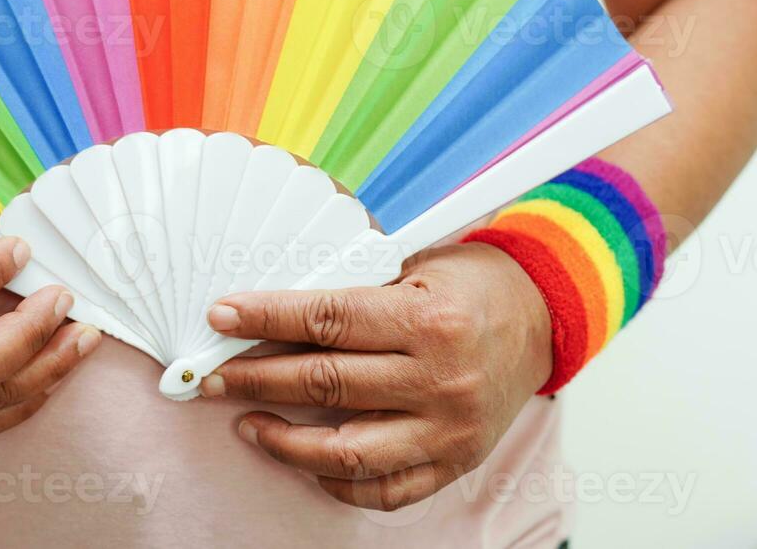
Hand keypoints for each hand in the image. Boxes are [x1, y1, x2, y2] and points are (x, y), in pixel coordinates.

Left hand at [199, 242, 552, 510]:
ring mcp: (449, 428)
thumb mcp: (417, 265)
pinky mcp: (456, 461)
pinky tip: (306, 460)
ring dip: (285, 440)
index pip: (325, 320)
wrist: (543, 316)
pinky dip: (338, 480)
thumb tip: (272, 310)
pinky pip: (386, 489)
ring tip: (248, 423)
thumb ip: (355, 291)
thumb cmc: (472, 284)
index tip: (221, 317)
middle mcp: (440, 379)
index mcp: (428, 320)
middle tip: (213, 375)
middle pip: (326, 383)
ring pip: (348, 450)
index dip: (264, 318)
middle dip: (257, 378)